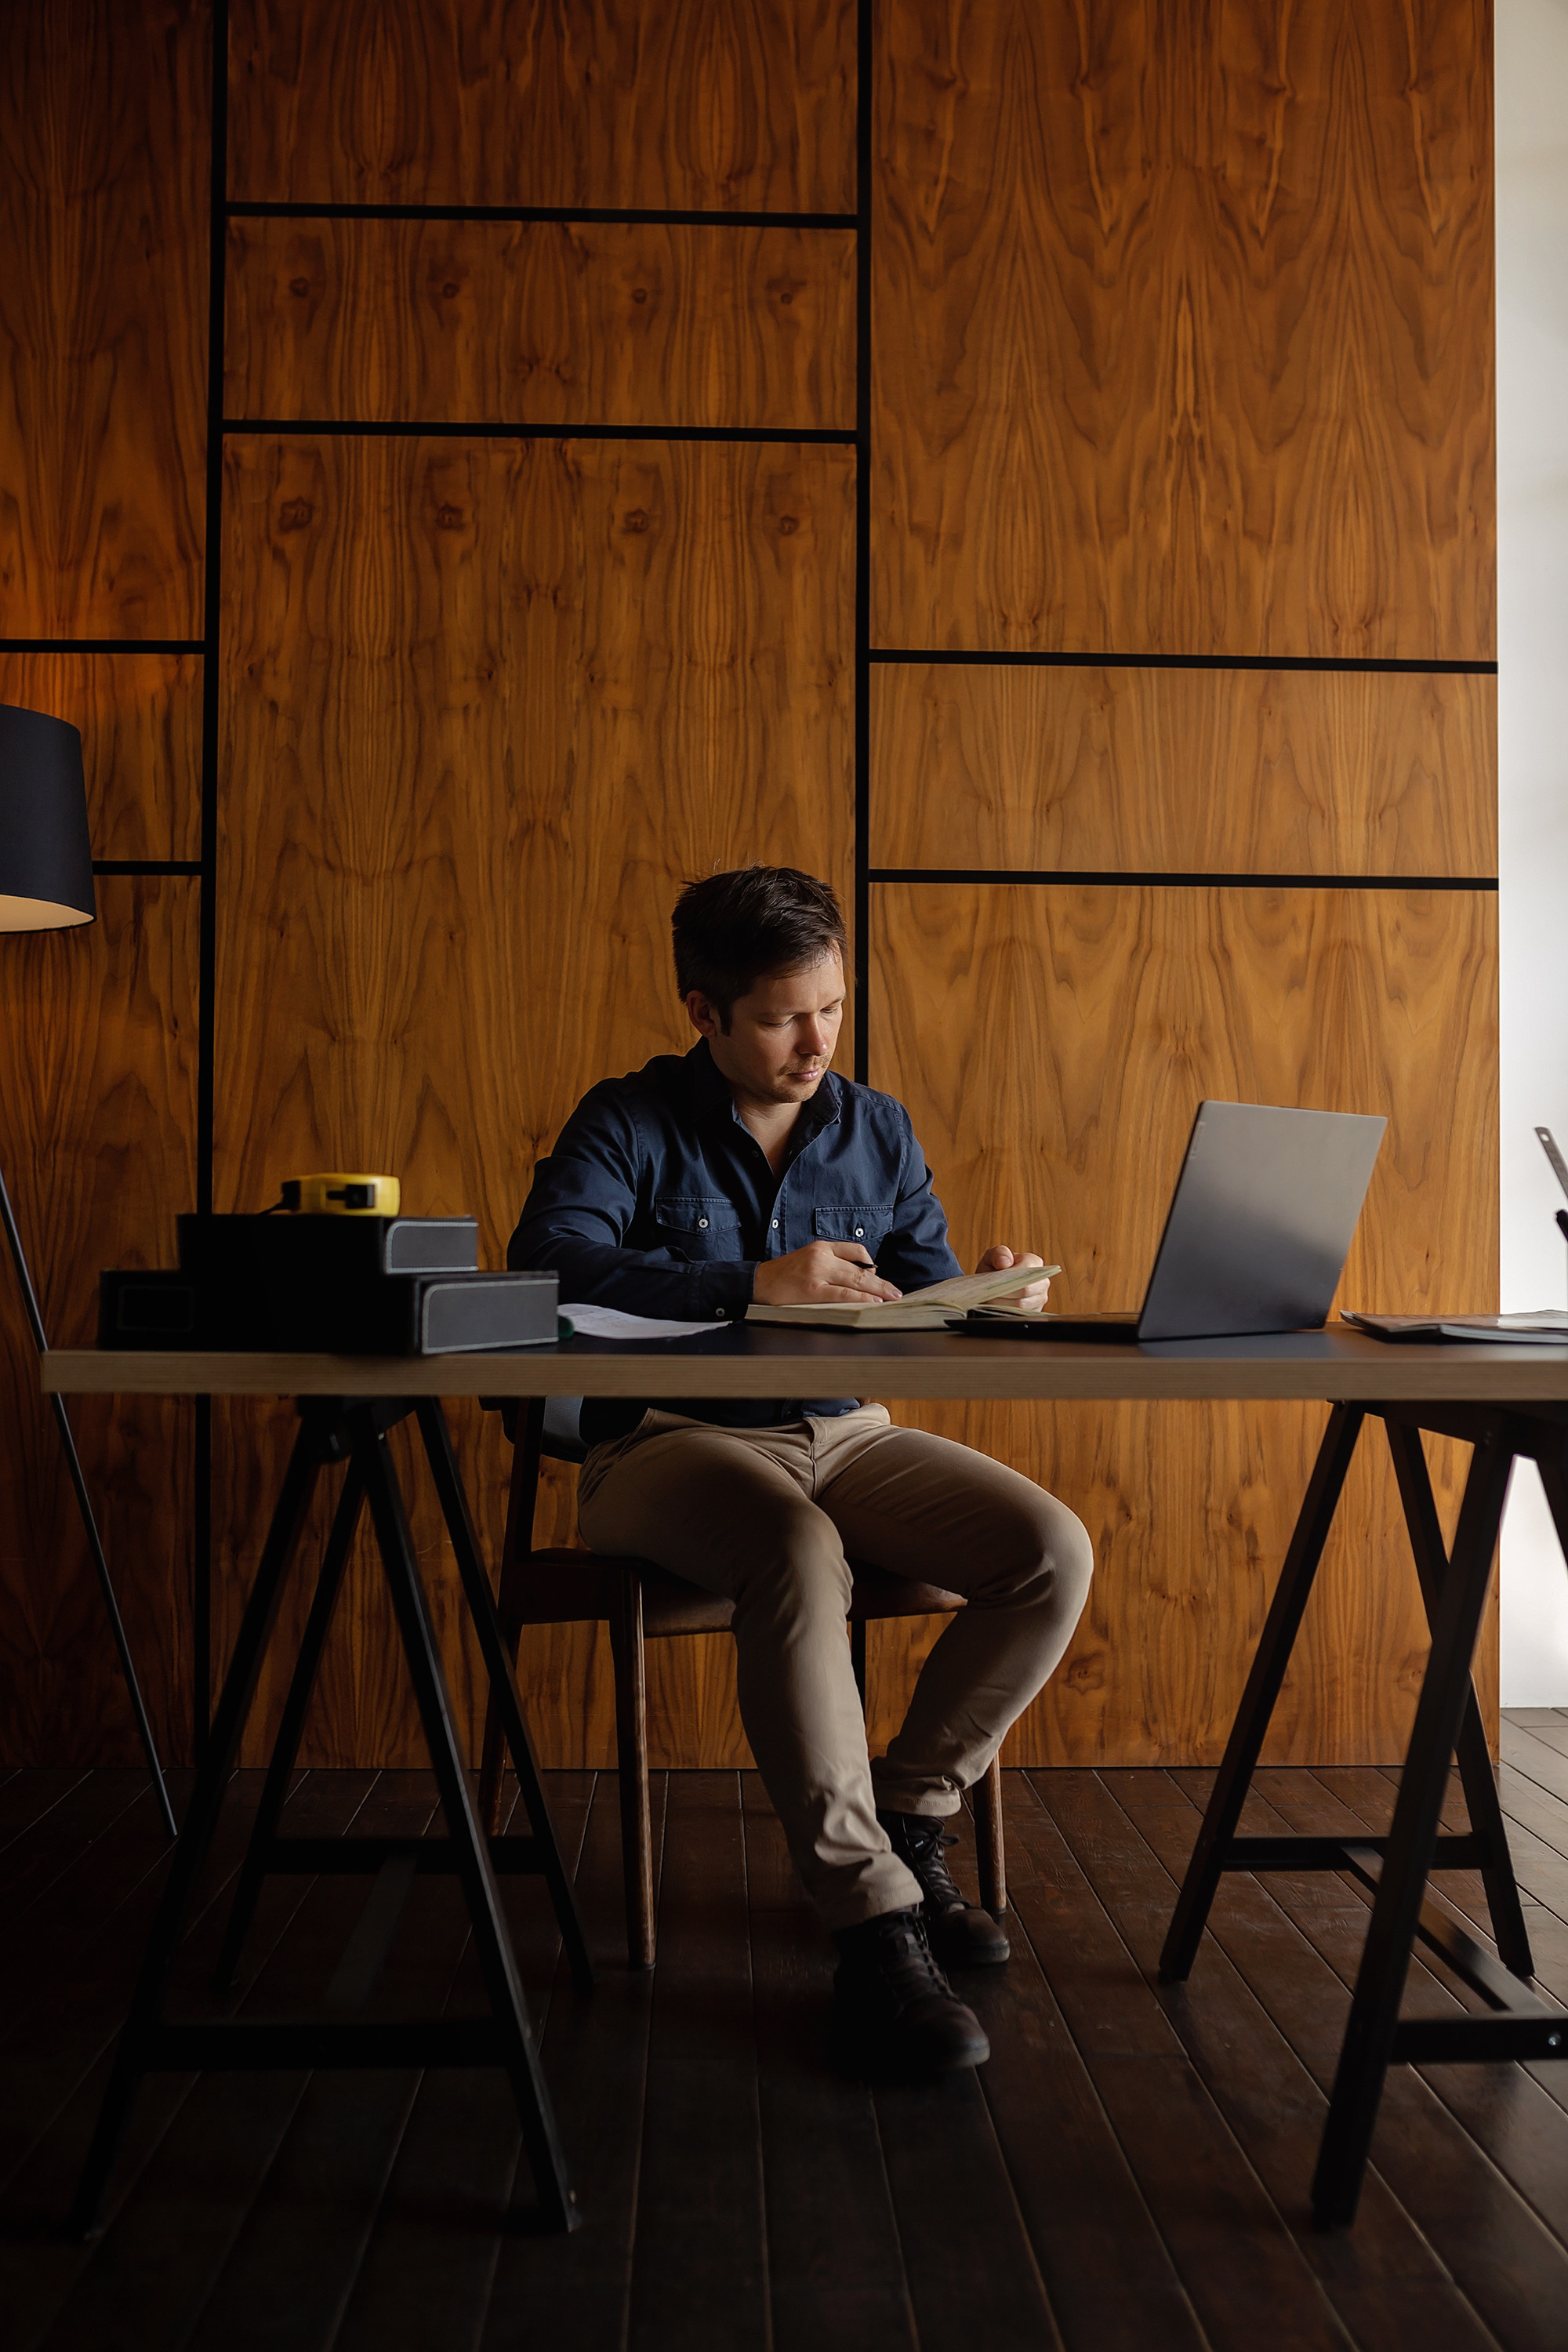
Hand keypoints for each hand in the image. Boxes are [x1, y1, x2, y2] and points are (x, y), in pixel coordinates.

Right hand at [753, 1241, 903, 1305]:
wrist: (757, 1283)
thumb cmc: (783, 1275)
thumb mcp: (808, 1259)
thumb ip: (830, 1263)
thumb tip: (858, 1278)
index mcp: (821, 1246)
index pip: (855, 1250)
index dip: (872, 1264)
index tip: (880, 1276)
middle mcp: (821, 1256)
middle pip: (861, 1268)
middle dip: (882, 1282)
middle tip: (896, 1292)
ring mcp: (817, 1272)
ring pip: (856, 1280)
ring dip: (878, 1291)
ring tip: (890, 1298)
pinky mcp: (813, 1290)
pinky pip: (844, 1294)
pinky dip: (861, 1299)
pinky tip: (872, 1303)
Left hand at [976, 1243, 1051, 1311]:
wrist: (994, 1284)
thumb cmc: (995, 1269)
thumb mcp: (992, 1256)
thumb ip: (999, 1253)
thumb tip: (1005, 1262)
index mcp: (1034, 1263)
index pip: (1026, 1272)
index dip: (1009, 1277)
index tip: (995, 1280)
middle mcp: (1041, 1281)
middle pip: (1025, 1290)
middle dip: (1004, 1292)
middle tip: (989, 1292)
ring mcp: (1039, 1298)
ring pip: (1021, 1305)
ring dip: (1003, 1303)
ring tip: (990, 1299)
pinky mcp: (1034, 1312)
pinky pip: (1020, 1315)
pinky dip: (1005, 1312)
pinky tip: (996, 1307)